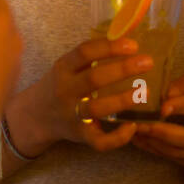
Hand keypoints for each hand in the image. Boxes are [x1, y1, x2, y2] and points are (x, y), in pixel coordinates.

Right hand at [27, 36, 155, 152]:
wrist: (36, 116)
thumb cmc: (61, 85)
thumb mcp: (67, 67)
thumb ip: (90, 57)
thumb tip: (127, 42)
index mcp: (63, 68)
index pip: (84, 52)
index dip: (109, 47)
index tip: (133, 45)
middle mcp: (65, 91)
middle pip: (94, 78)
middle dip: (123, 69)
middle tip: (148, 62)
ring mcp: (71, 115)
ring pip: (97, 109)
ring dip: (123, 100)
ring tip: (146, 92)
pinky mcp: (80, 135)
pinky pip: (99, 141)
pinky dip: (118, 137)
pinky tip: (132, 125)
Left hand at [130, 71, 183, 166]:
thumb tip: (166, 95)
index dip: (180, 106)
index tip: (161, 107)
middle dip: (163, 133)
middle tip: (141, 126)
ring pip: (180, 152)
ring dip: (155, 143)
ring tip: (136, 132)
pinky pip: (175, 158)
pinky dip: (156, 150)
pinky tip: (142, 140)